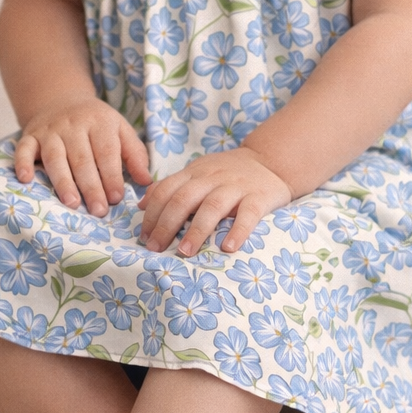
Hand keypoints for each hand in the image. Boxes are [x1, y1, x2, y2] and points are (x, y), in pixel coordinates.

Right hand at [15, 98, 150, 215]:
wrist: (61, 100)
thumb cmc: (96, 124)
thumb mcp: (120, 130)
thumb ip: (135, 155)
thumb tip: (146, 182)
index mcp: (100, 122)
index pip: (106, 151)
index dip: (112, 175)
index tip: (117, 198)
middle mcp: (74, 124)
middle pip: (82, 158)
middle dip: (91, 186)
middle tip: (99, 210)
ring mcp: (50, 130)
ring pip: (55, 157)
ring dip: (63, 181)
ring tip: (72, 203)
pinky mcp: (30, 135)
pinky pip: (24, 149)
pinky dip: (22, 163)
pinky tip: (26, 179)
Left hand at [138, 149, 291, 255]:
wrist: (270, 160)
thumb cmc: (228, 172)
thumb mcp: (197, 172)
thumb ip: (170, 186)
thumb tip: (141, 205)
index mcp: (194, 172)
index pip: (166, 190)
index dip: (152, 214)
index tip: (143, 237)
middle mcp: (212, 178)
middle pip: (184, 199)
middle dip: (166, 225)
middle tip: (156, 248)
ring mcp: (236, 187)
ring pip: (212, 207)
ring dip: (196, 231)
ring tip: (184, 252)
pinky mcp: (259, 197)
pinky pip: (248, 214)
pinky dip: (238, 231)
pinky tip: (228, 248)